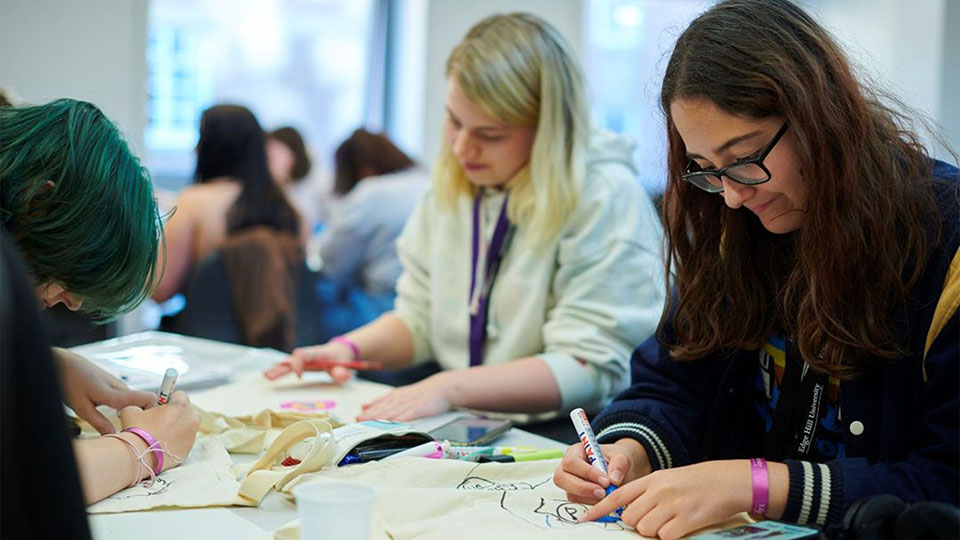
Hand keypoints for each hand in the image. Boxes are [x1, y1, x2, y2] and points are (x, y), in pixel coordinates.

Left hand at [53, 347, 156, 434]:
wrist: (63, 363)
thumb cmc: (70, 381)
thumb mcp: (81, 407)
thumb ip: (99, 422)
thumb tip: (115, 435)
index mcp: (115, 393)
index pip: (148, 399)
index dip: (150, 413)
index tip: (140, 426)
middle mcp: (121, 387)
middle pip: (144, 402)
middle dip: (140, 417)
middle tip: (129, 430)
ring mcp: (119, 384)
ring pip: (135, 401)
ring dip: (131, 412)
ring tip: (121, 423)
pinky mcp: (114, 384)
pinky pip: (127, 398)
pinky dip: (124, 407)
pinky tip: (112, 413)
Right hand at [119, 391, 199, 472]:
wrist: (139, 457)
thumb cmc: (137, 433)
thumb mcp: (132, 411)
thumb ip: (140, 405)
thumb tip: (140, 407)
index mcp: (181, 406)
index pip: (180, 395)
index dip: (168, 399)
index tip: (161, 406)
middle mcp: (191, 420)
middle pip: (185, 411)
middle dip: (174, 414)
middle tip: (158, 421)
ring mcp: (191, 436)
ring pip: (185, 428)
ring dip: (175, 429)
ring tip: (158, 435)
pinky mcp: (188, 450)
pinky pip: (182, 442)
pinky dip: (175, 442)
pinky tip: (160, 446)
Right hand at [264, 342, 356, 383]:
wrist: (340, 351)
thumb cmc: (342, 360)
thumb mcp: (345, 367)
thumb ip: (343, 372)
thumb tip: (342, 376)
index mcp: (318, 354)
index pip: (304, 355)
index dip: (299, 364)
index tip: (298, 376)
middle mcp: (308, 355)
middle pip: (292, 359)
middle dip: (281, 367)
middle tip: (269, 376)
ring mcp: (303, 359)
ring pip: (288, 362)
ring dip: (277, 369)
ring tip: (265, 376)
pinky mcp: (301, 363)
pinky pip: (288, 365)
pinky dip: (279, 369)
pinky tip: (269, 374)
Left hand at [356, 372, 456, 421]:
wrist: (443, 387)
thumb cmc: (424, 393)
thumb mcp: (403, 394)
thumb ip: (386, 400)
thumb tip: (366, 405)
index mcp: (397, 395)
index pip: (380, 403)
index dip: (369, 410)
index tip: (358, 416)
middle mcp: (402, 399)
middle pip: (384, 407)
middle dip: (370, 414)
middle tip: (358, 420)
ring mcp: (410, 403)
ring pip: (392, 411)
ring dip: (379, 417)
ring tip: (368, 422)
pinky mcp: (420, 409)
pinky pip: (408, 415)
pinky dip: (398, 419)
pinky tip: (391, 423)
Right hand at [554, 438, 650, 503]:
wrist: (618, 469)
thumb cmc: (615, 459)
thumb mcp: (621, 456)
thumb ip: (619, 464)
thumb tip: (614, 479)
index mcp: (575, 452)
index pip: (572, 462)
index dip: (587, 473)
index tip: (606, 481)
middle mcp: (567, 467)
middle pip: (561, 479)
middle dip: (583, 488)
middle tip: (603, 493)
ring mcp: (569, 482)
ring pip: (570, 493)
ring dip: (590, 497)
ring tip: (607, 494)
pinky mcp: (575, 495)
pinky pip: (578, 502)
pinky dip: (592, 503)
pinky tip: (604, 498)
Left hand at [580, 460, 752, 538]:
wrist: (728, 481)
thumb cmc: (698, 481)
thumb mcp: (668, 479)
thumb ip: (647, 492)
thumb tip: (629, 512)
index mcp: (652, 479)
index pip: (618, 495)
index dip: (599, 508)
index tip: (585, 518)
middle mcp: (659, 490)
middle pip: (631, 518)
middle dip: (638, 524)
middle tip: (655, 518)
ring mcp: (673, 505)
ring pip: (646, 529)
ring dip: (655, 531)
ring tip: (671, 521)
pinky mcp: (687, 519)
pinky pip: (665, 536)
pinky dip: (671, 536)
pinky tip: (682, 525)